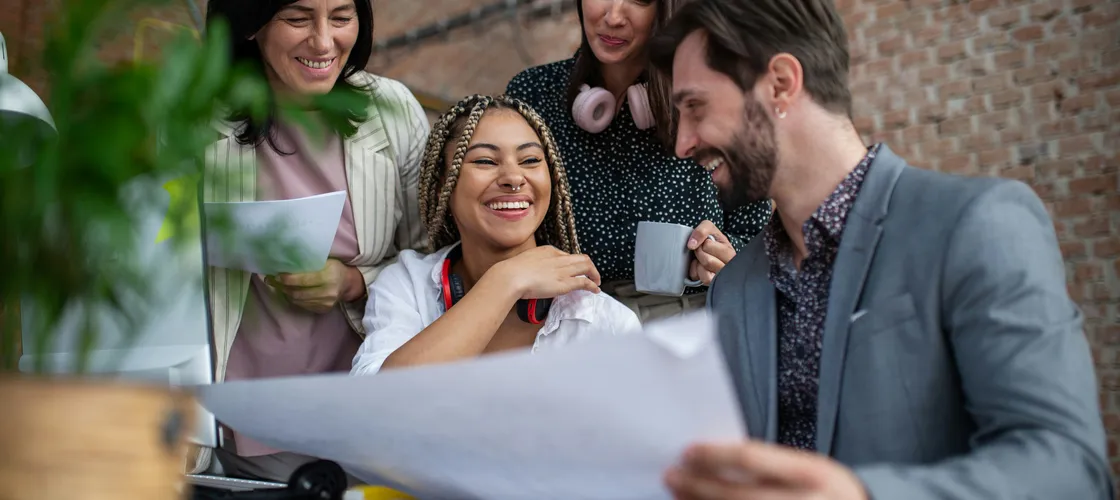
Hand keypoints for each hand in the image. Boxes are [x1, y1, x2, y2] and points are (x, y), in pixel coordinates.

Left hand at [266, 259, 363, 313]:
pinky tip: (293, 293)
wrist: (347, 283)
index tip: (278, 275)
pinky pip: (303, 305)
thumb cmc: (333, 268)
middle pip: (299, 293)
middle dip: (285, 287)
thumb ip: (308, 263)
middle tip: (277, 281)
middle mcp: (328, 291)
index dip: (288, 279)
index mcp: (329, 276)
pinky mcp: (323, 309)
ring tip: (284, 287)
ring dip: (288, 294)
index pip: (304, 280)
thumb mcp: (324, 261)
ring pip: (299, 301)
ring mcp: (326, 303)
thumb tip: (285, 264)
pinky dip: (295, 299)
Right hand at [489, 245, 601, 298]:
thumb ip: (536, 263)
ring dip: (594, 274)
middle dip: (590, 266)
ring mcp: (564, 270)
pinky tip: (595, 290)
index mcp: (549, 250)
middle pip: (582, 258)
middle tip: (592, 274)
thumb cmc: (513, 271)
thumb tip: (538, 272)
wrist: (511, 276)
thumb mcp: (526, 260)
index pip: (567, 255)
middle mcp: (559, 258)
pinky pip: (584, 282)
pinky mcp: (565, 283)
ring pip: (587, 267)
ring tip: (597, 282)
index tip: (574, 270)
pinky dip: (592, 285)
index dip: (574, 263)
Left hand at [665, 441, 868, 499]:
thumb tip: (718, 457)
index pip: (752, 458)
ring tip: (679, 494)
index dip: (714, 454)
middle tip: (672, 475)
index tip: (689, 451)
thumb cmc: (832, 496)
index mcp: (814, 474)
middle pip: (738, 495)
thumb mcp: (814, 471)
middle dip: (698, 485)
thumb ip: (774, 465)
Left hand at [687, 220, 735, 284]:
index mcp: (730, 252)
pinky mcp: (712, 284)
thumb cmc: (712, 240)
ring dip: (698, 265)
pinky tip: (699, 268)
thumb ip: (702, 230)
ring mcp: (721, 277)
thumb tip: (691, 244)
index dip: (702, 243)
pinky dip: (696, 273)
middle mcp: (729, 267)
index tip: (705, 243)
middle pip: (708, 261)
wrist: (710, 250)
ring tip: (701, 260)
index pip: (708, 246)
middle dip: (699, 253)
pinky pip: (701, 281)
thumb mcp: (709, 228)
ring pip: (706, 275)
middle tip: (701, 251)